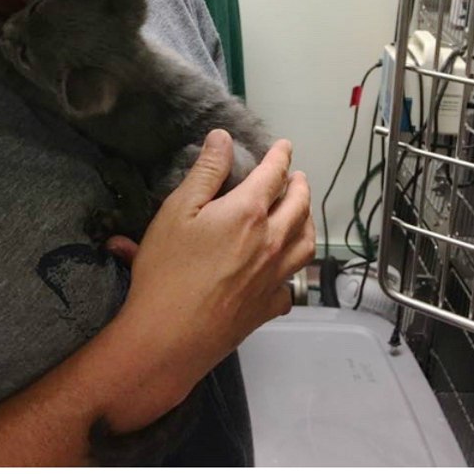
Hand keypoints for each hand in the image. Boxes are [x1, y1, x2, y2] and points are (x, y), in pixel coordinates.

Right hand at [98, 129, 314, 431]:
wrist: (173, 335)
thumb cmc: (167, 270)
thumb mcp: (176, 212)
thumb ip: (204, 173)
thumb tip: (223, 138)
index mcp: (248, 212)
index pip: (273, 175)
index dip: (279, 157)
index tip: (284, 146)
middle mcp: (272, 240)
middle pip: (298, 206)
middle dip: (299, 186)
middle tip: (297, 176)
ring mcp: (276, 275)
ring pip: (305, 242)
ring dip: (307, 221)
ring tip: (302, 212)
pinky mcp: (271, 304)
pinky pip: (293, 281)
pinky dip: (295, 268)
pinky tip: (285, 269)